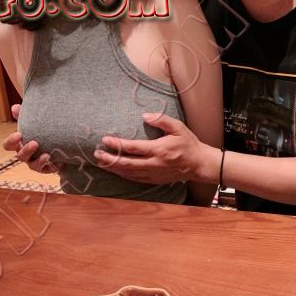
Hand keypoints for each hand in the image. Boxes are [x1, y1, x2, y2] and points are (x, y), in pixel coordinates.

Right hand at [2, 104, 59, 173]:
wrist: (59, 142)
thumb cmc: (41, 131)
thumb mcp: (33, 122)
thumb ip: (23, 115)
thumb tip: (15, 107)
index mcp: (19, 144)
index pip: (8, 146)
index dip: (11, 141)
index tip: (19, 134)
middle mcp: (26, 155)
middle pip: (20, 156)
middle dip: (26, 150)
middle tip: (35, 143)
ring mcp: (35, 163)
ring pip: (33, 165)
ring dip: (39, 161)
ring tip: (47, 155)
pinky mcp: (47, 168)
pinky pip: (48, 170)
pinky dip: (52, 167)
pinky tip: (58, 161)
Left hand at [95, 113, 220, 183]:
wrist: (198, 164)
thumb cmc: (188, 144)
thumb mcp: (178, 127)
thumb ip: (162, 120)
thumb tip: (145, 116)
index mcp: (159, 150)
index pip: (133, 148)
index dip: (117, 144)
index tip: (105, 140)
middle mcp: (154, 164)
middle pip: (127, 163)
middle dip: (110, 159)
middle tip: (97, 154)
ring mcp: (154, 174)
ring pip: (129, 173)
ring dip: (114, 168)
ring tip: (101, 163)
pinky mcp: (155, 180)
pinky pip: (135, 179)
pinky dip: (123, 175)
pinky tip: (116, 171)